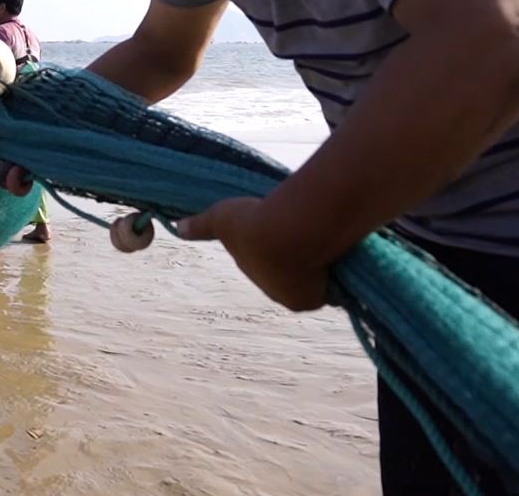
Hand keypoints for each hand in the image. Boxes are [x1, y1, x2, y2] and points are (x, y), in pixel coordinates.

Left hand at [176, 196, 329, 311]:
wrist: (288, 233)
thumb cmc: (251, 223)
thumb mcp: (221, 219)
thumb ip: (201, 226)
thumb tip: (177, 227)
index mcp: (257, 275)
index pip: (267, 265)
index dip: (275, 249)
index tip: (282, 234)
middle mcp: (276, 292)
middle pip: (290, 276)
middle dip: (297, 261)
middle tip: (305, 236)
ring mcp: (298, 297)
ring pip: (312, 281)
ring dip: (317, 268)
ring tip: (324, 244)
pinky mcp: (319, 298)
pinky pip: (330, 288)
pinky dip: (334, 276)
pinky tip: (340, 258)